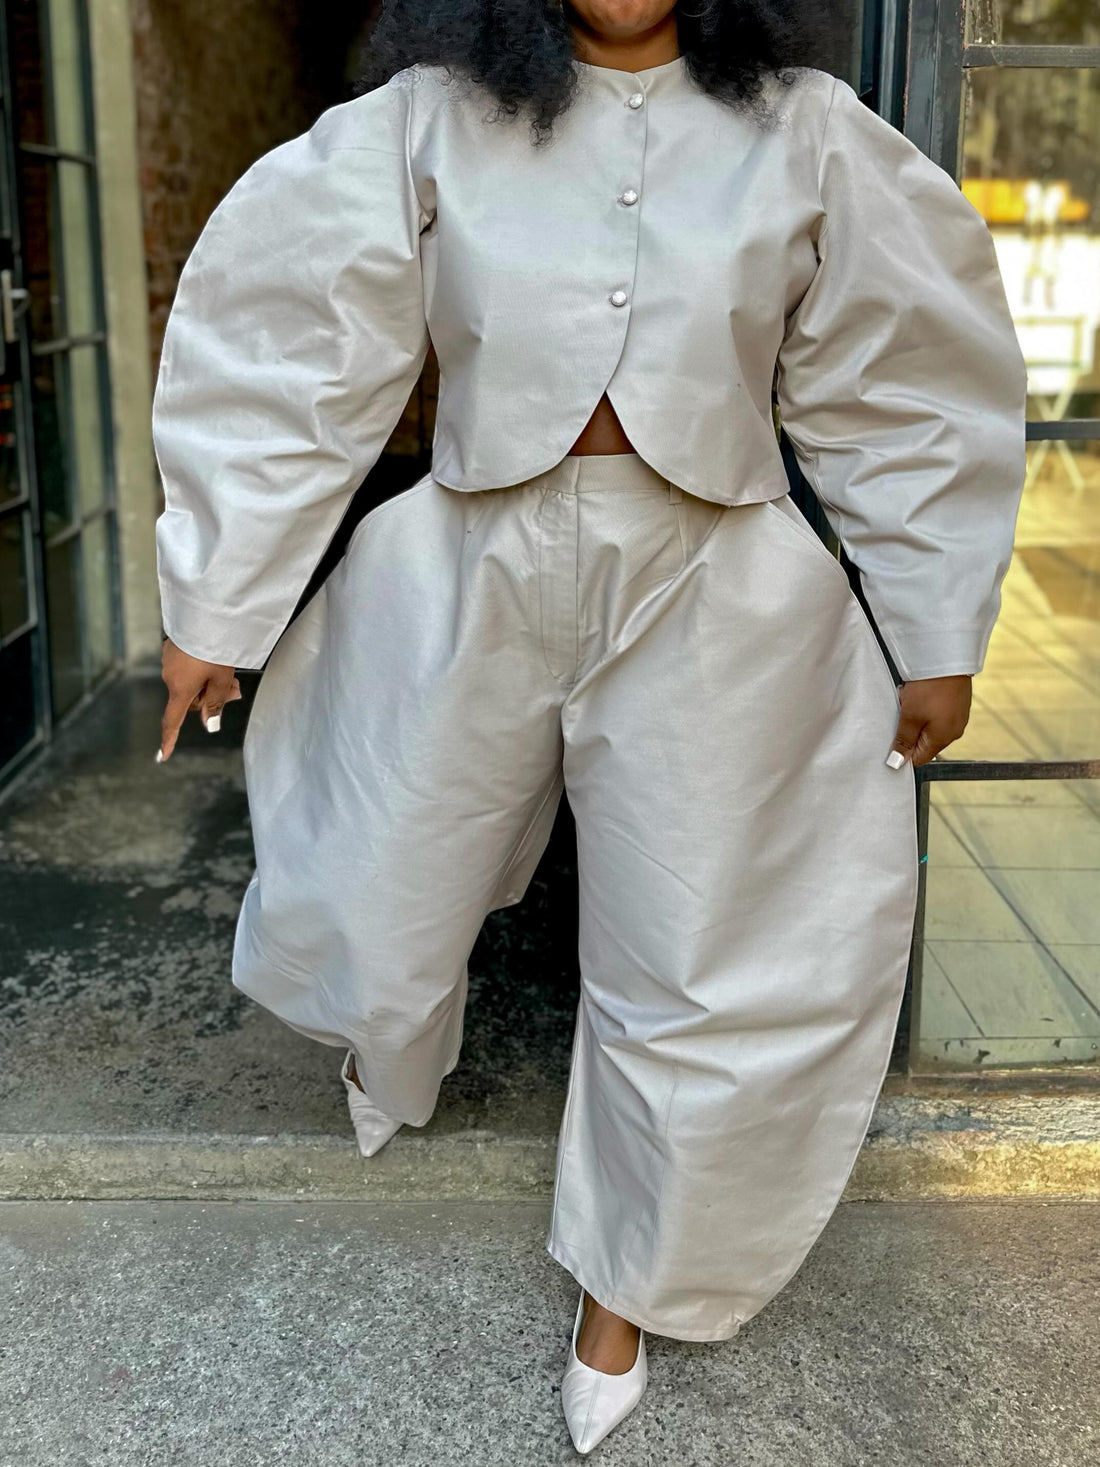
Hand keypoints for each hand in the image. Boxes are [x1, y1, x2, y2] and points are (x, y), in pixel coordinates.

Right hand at [158, 638, 241, 761]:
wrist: (205, 615)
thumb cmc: (215, 648)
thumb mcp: (221, 679)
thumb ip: (215, 703)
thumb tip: (209, 723)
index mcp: (180, 689)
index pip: (172, 720)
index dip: (169, 739)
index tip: (162, 756)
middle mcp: (170, 677)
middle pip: (190, 699)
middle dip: (209, 697)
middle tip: (233, 687)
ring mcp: (169, 661)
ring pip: (191, 682)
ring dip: (208, 681)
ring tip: (229, 670)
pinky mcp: (173, 647)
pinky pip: (187, 667)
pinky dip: (200, 668)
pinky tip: (214, 656)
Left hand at [887, 675, 971, 768]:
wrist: (948, 657)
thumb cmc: (930, 687)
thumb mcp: (910, 716)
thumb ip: (904, 741)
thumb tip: (897, 763)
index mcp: (943, 739)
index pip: (920, 758)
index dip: (903, 751)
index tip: (892, 737)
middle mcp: (954, 731)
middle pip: (924, 741)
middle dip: (909, 730)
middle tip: (902, 712)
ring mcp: (958, 716)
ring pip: (929, 725)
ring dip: (916, 716)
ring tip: (911, 699)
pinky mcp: (958, 702)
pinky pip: (936, 711)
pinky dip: (925, 705)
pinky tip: (920, 692)